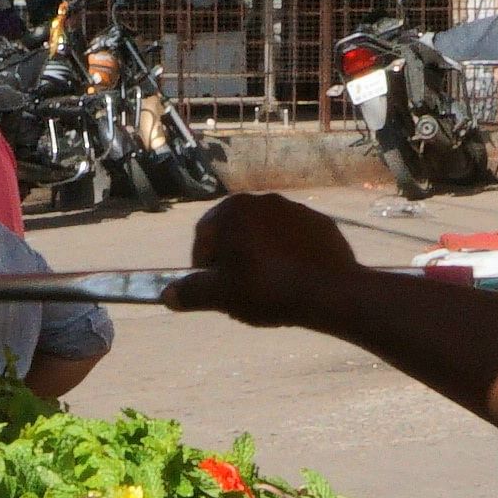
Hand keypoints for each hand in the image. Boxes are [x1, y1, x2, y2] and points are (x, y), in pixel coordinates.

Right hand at [175, 189, 357, 324]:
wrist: (330, 291)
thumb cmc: (267, 290)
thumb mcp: (222, 296)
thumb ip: (191, 292)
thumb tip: (167, 295)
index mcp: (232, 211)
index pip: (204, 237)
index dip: (202, 266)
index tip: (212, 290)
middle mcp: (262, 201)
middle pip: (235, 233)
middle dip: (232, 260)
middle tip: (239, 292)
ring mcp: (294, 209)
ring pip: (264, 235)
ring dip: (259, 257)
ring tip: (267, 288)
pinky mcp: (319, 222)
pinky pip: (292, 239)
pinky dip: (287, 255)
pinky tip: (292, 280)